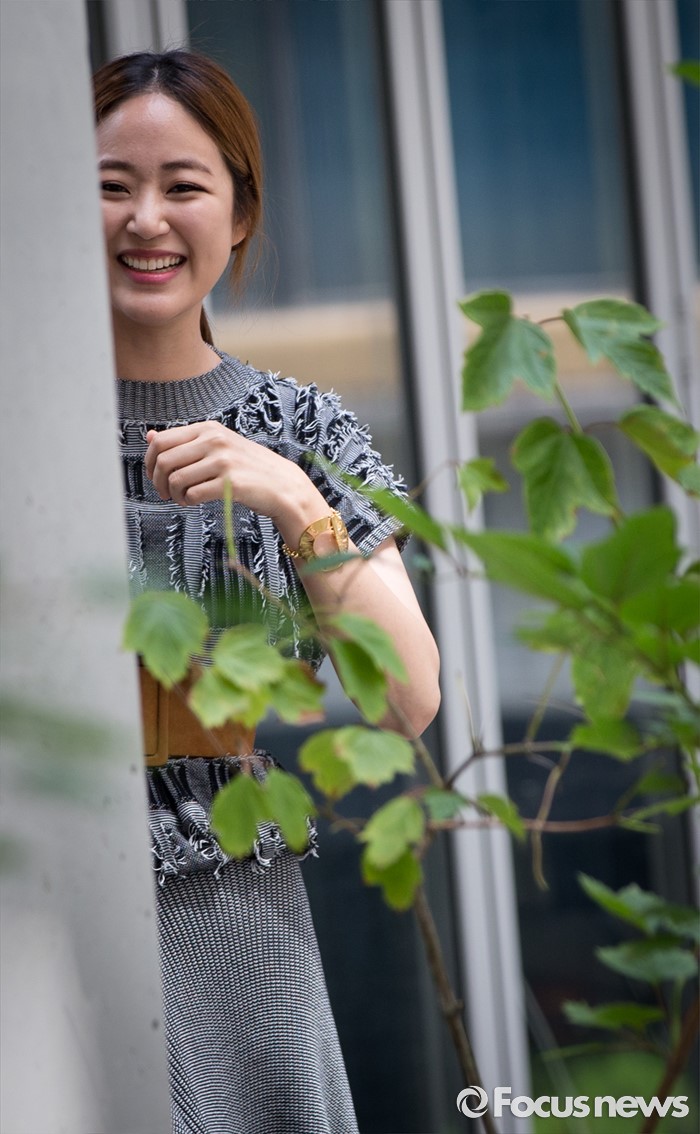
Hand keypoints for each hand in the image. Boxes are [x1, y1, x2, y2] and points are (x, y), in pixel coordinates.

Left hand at [144, 421, 300, 516]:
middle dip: (158, 481)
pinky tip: (195, 501)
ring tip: (183, 498)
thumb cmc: (247, 467)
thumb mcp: (218, 446)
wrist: (282, 484)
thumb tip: (149, 436)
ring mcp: (224, 461)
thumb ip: (185, 441)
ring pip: (176, 479)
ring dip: (174, 494)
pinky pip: (193, 494)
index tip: (154, 475)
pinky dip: (188, 501)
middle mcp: (215, 441)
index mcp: (208, 429)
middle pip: (164, 461)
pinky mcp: (230, 483)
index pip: (161, 441)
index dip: (149, 462)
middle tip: (165, 493)